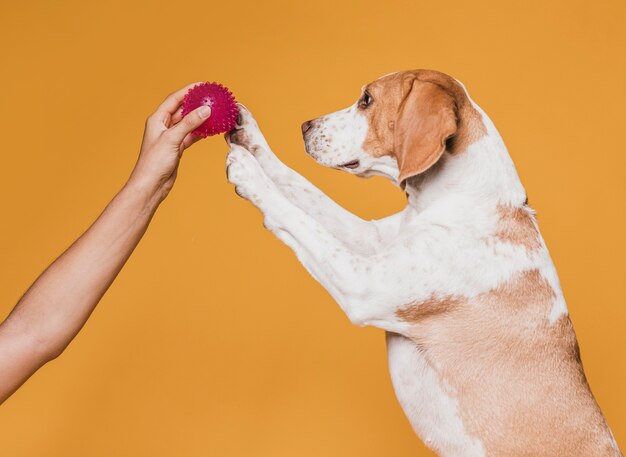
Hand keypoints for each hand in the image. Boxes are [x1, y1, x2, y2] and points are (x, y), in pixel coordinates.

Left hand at [128, 82, 211, 203]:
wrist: (151, 185)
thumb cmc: (154, 162)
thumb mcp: (172, 139)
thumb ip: (189, 123)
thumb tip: (205, 110)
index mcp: (157, 119)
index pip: (174, 99)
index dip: (188, 90)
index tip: (202, 85)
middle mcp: (163, 126)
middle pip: (182, 109)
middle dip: (196, 103)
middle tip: (211, 98)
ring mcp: (171, 137)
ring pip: (188, 123)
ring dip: (200, 118)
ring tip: (215, 112)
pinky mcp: (177, 148)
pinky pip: (191, 135)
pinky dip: (201, 132)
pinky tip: (211, 129)